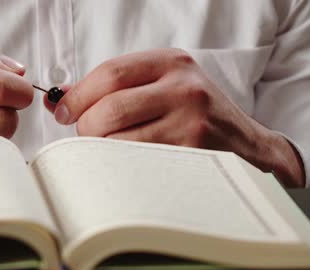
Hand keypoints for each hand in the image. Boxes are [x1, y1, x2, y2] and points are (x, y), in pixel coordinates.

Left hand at [46, 49, 304, 186]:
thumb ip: (116, 87)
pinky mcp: (190, 155)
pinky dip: (118, 166)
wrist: (246, 146)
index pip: (110, 73)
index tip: (62, 112)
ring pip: (119, 140)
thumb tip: (62, 98)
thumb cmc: (195, 114)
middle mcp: (183, 88)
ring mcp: (189, 122)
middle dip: (86, 126)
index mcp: (171, 63)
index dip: (78, 96)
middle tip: (84, 134)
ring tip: (107, 149)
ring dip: (101, 149)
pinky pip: (135, 163)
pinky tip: (123, 164)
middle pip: (110, 107)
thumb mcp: (164, 86)